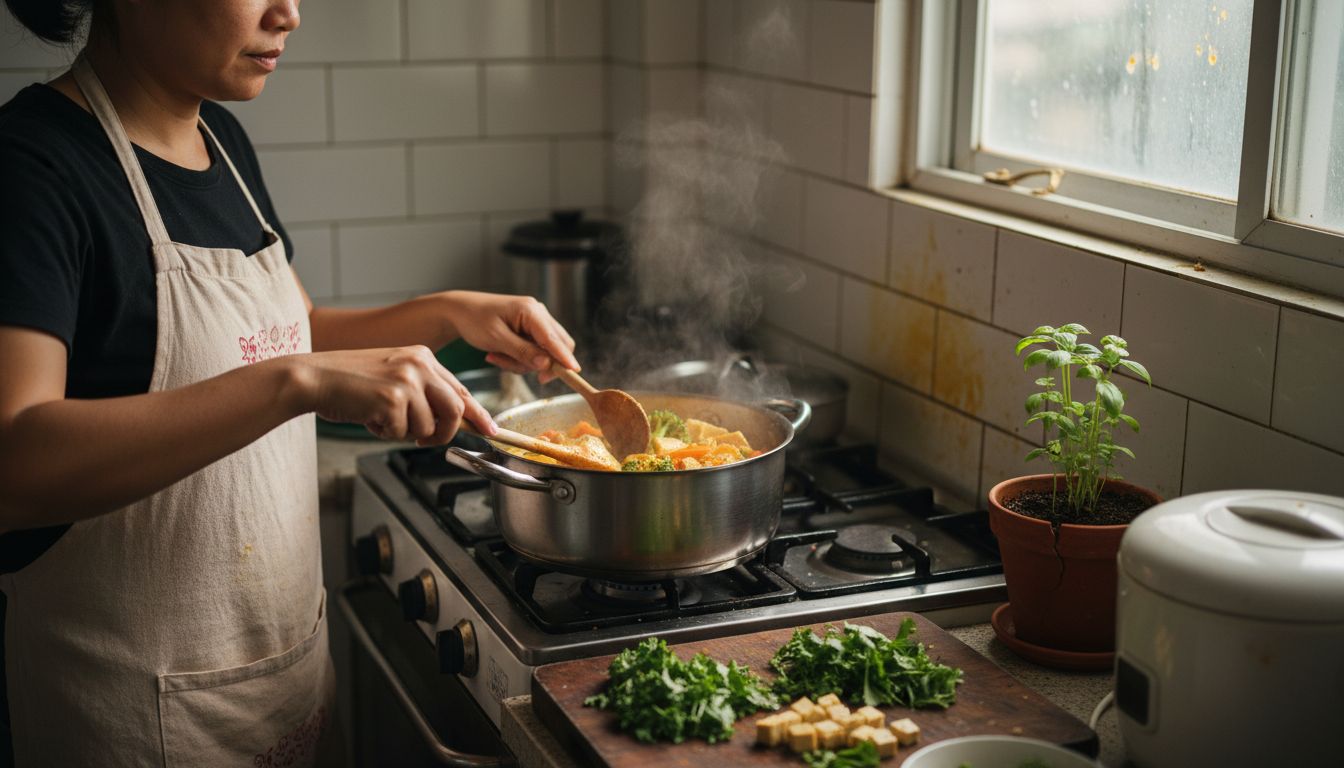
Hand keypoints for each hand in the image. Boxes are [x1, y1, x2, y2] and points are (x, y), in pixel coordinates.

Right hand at [285, 346, 496, 444]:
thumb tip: (454, 419)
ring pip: (428, 427)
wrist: (313, 377)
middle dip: (443, 433)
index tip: (491, 430)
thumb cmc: (349, 381)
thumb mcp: (393, 377)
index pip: (460, 389)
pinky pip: (401, 432)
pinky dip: (384, 432)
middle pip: (455, 410)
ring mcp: (407, 380)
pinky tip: (368, 417)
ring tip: (381, 418)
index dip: (478, 414)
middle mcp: (420, 364)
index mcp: (422, 356)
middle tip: (423, 440)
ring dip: (405, 433)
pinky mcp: (393, 398)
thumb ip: (423, 392)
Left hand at [440, 291, 578, 381]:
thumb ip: (522, 351)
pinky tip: (499, 354)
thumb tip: (546, 364)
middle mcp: (538, 313)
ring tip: (497, 358)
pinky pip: (535, 351)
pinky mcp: (531, 330)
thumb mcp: (496, 339)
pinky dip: (520, 358)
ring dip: (523, 362)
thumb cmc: (475, 321)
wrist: (460, 312)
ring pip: (546, 351)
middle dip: (540, 363)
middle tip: (527, 376)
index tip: (574, 372)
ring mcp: (536, 321)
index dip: (564, 357)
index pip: (554, 338)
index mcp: (531, 311)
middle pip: (558, 345)